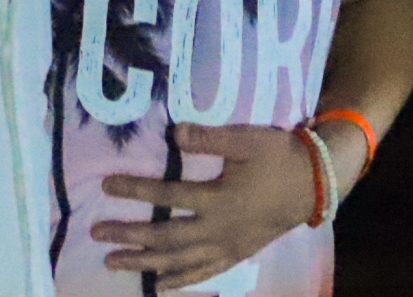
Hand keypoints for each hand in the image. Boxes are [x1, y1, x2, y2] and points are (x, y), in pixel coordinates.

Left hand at [92, 122, 312, 287]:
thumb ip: (209, 138)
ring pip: (180, 261)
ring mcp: (228, 247)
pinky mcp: (237, 254)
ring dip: (145, 263)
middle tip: (97, 234)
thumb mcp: (246, 139)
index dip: (136, 191)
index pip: (168, 196)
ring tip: (114, 263)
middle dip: (130, 236)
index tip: (106, 185)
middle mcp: (220, 230)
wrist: (315, 183)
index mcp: (220, 200)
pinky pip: (204, 272)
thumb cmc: (278, 156)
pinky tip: (160, 287)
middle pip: (166, 237)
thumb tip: (173, 132)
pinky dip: (181, 281)